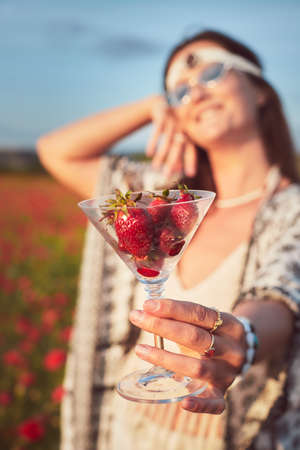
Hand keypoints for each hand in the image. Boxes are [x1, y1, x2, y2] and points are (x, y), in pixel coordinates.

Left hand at [129, 298, 246, 413]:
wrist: (243, 353)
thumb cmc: (213, 333)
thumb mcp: (205, 321)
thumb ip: (182, 317)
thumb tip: (147, 310)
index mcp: (229, 325)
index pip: (199, 313)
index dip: (172, 308)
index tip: (147, 305)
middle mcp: (232, 349)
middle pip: (195, 337)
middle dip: (162, 326)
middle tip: (136, 318)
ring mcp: (228, 373)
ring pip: (197, 367)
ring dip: (165, 358)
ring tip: (139, 349)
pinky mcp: (222, 393)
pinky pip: (215, 404)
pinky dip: (200, 405)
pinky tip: (183, 403)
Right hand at [146, 99, 197, 177]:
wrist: (161, 104)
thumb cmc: (171, 124)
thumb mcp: (176, 136)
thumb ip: (177, 152)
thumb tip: (177, 171)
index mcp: (189, 133)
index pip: (191, 149)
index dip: (191, 161)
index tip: (190, 174)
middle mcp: (182, 127)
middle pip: (178, 147)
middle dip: (172, 161)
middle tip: (167, 175)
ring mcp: (172, 121)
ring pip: (167, 140)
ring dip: (161, 155)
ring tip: (155, 168)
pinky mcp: (162, 116)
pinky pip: (157, 130)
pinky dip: (153, 142)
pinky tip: (149, 153)